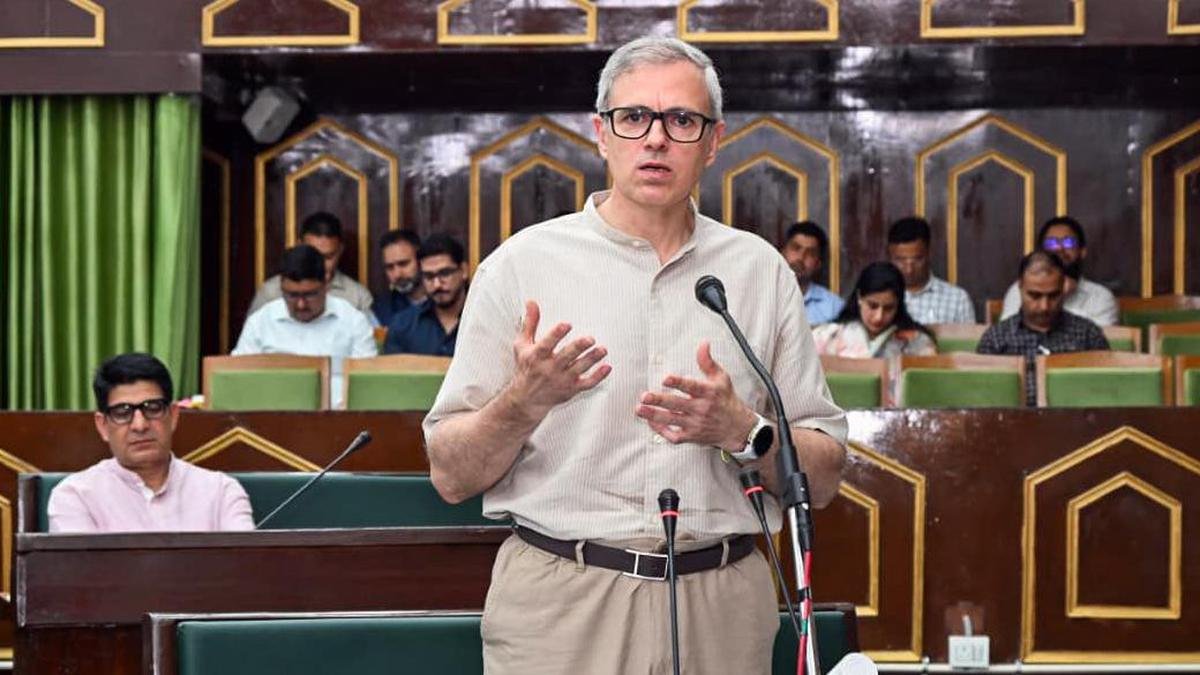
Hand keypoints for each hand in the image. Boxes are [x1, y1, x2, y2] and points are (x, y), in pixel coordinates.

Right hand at [506, 301, 609, 420]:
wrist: (527, 398)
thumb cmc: (527, 367)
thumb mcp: (523, 345)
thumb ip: (530, 323)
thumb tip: (531, 302)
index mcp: (537, 356)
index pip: (546, 344)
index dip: (556, 334)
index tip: (567, 324)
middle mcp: (549, 369)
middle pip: (566, 357)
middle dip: (578, 347)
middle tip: (590, 339)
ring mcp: (561, 380)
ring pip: (579, 369)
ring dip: (591, 359)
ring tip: (603, 350)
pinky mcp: (571, 389)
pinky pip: (587, 384)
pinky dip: (598, 377)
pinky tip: (607, 367)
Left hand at [635, 341, 755, 450]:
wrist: (738, 428)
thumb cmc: (727, 400)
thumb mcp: (721, 378)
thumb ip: (708, 362)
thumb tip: (703, 344)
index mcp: (709, 393)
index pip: (692, 387)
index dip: (678, 382)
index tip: (665, 379)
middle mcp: (701, 409)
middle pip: (677, 404)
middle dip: (659, 401)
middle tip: (645, 396)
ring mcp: (695, 424)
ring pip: (672, 420)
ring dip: (654, 415)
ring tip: (639, 409)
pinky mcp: (692, 436)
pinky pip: (674, 436)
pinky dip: (661, 430)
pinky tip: (650, 421)